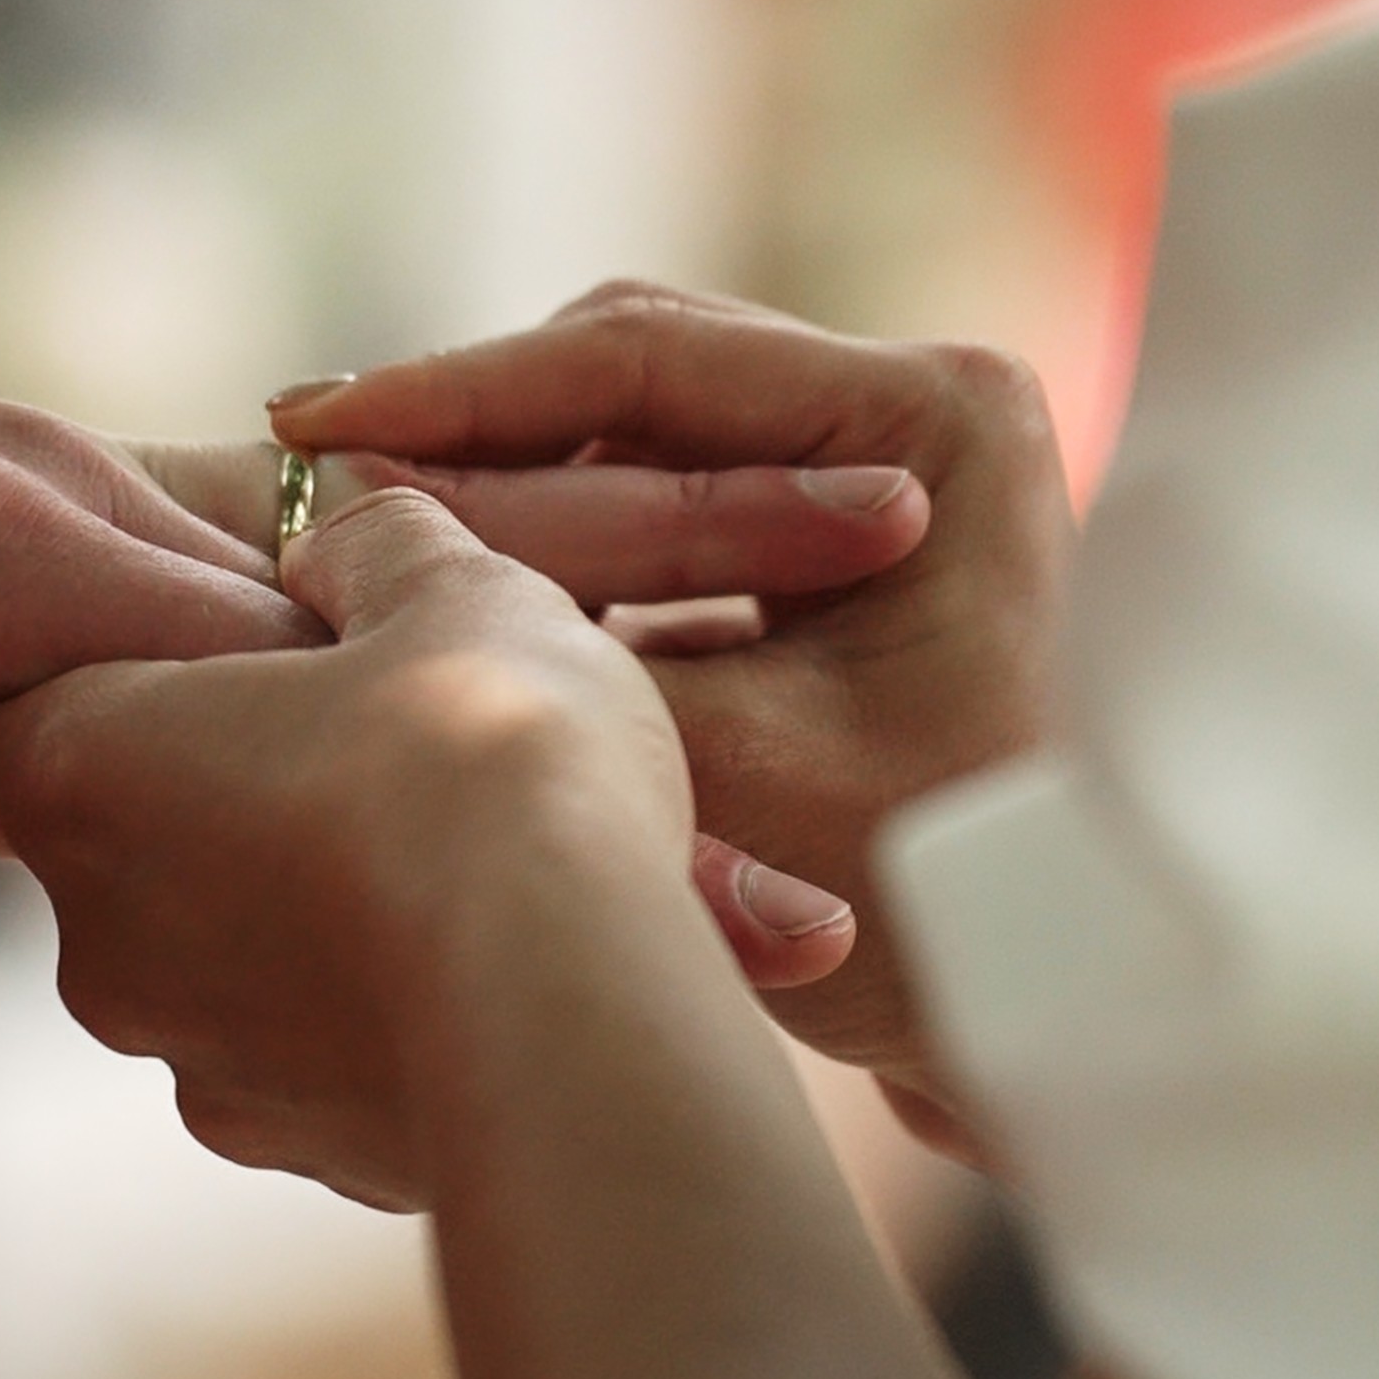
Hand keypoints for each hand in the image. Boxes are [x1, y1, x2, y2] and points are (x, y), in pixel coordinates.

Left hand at [0, 364, 319, 937]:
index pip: (256, 659)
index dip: (309, 789)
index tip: (304, 926)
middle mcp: (13, 471)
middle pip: (278, 631)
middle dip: (314, 767)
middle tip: (272, 942)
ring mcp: (1, 457)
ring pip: (233, 603)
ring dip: (259, 732)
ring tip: (225, 885)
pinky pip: (157, 576)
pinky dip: (187, 682)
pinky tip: (153, 799)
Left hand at [0, 489, 699, 1209]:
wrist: (587, 1017)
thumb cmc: (493, 769)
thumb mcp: (451, 589)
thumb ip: (368, 549)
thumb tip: (330, 551)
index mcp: (86, 766)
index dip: (19, 676)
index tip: (111, 653)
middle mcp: (100, 929)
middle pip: (106, 836)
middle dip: (202, 790)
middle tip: (339, 739)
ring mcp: (195, 1057)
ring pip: (215, 956)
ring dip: (294, 907)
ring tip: (436, 858)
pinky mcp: (300, 1150)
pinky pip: (310, 1055)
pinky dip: (368, 1010)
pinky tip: (477, 962)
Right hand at [266, 283, 1076, 1104]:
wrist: (1076, 1021)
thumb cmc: (943, 906)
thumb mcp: (733, 764)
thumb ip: (570, 643)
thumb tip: (380, 540)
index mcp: (932, 419)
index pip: (646, 358)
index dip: (458, 391)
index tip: (310, 422)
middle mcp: (921, 414)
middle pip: (638, 377)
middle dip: (469, 425)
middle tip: (302, 460)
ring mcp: (890, 478)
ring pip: (642, 443)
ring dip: (509, 488)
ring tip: (345, 518)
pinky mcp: (849, 555)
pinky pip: (674, 515)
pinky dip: (567, 554)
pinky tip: (444, 587)